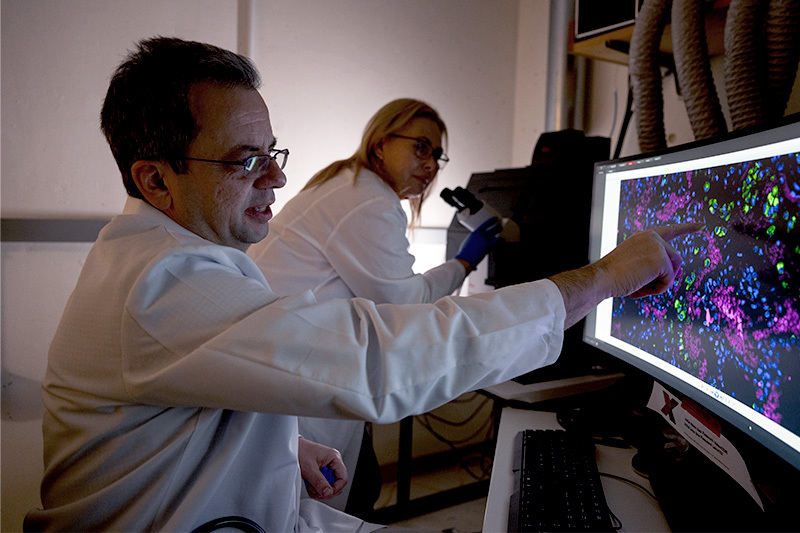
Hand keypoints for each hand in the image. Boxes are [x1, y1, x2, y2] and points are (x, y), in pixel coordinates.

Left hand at [298, 436, 347, 499]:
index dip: (335, 488)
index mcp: (334, 458)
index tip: (326, 493)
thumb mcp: (309, 469)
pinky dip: (316, 488)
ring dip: (319, 490)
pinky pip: (322, 485)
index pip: (343, 478)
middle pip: (337, 484)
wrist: (290, 449)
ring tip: (310, 486)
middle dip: (326, 490)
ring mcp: (327, 468)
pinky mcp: (320, 472)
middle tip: (316, 491)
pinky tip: (309, 484)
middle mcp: (333, 463)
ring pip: (329, 486)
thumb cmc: (300, 451)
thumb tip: (328, 493)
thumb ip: (319, 482)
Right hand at [455, 217, 502, 270]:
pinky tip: (502, 239)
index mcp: (475, 233)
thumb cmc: (465, 252)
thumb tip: (478, 239)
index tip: (495, 219)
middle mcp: (480, 234)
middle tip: (500, 226)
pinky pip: (497, 241)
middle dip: (497, 226)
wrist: (465, 258)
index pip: (485, 224)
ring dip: (499, 231)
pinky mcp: (488, 245)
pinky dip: (500, 240)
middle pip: (492, 227)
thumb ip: (474, 238)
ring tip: (501, 231)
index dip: (491, 221)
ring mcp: (485, 239)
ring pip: (495, 233)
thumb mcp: (468, 241)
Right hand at [549, 223, 702, 328]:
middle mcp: (652, 237)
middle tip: (642, 286)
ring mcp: (657, 246)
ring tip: (638, 286)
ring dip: (659, 283)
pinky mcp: (661, 259)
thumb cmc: (613, 276)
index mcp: (644, 237)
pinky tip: (640, 287)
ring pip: (673, 270)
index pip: (670, 230)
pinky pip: (669, 279)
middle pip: (675, 260)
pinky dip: (658, 288)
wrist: (601, 278)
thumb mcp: (637, 268)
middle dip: (664, 276)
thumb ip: (656, 267)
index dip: (687, 228)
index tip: (701, 226)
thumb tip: (678, 273)